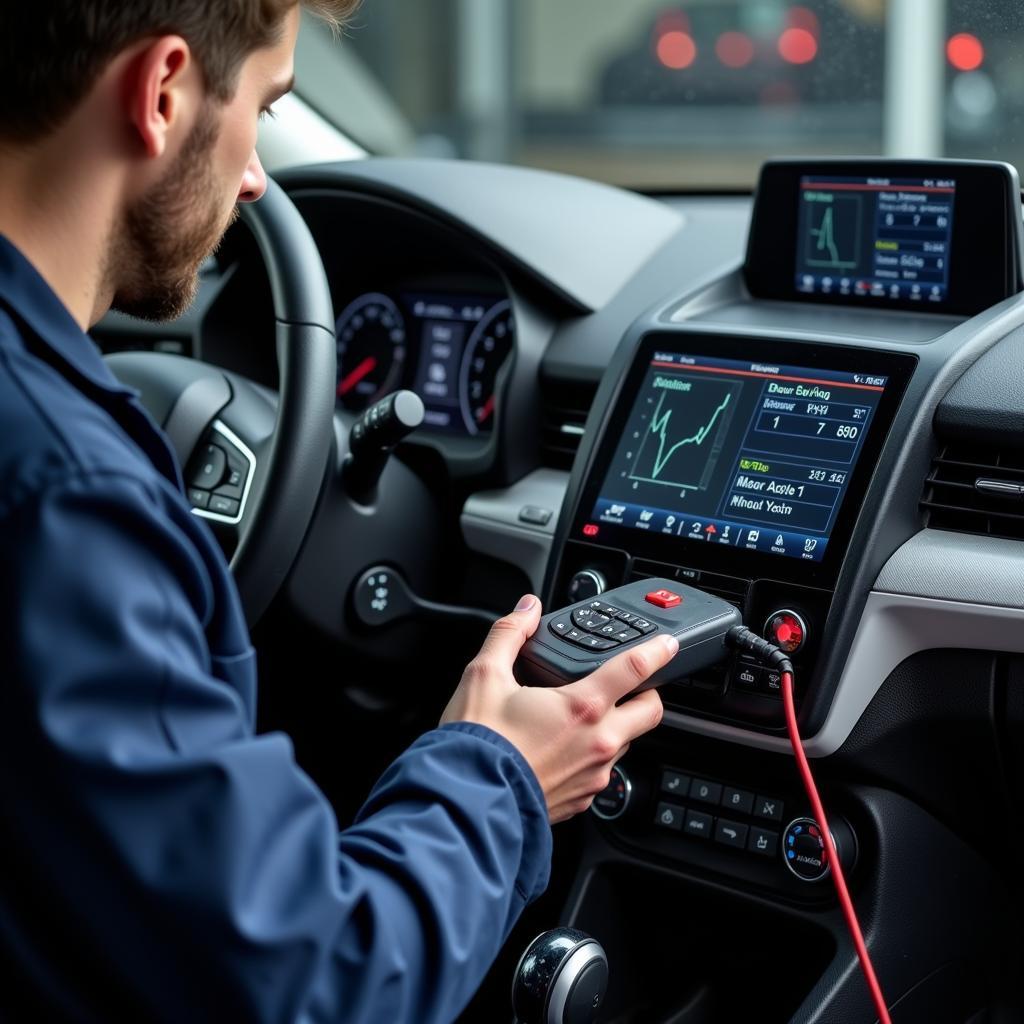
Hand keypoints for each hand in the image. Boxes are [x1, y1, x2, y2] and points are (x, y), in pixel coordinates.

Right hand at [440, 595, 673, 822]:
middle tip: (631, 683)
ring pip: (625, 743)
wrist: (466, 805)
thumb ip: (510, 634)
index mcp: (582, 707)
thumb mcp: (484, 675)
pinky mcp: (582, 800)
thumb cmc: (477, 744)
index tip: (667, 644)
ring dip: (616, 725)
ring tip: (584, 715)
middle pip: (649, 712)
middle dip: (647, 693)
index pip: (635, 669)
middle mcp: (598, 743)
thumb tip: (526, 609)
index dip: (657, 651)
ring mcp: (594, 776)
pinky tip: (564, 748)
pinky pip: (602, 772)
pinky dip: (592, 755)